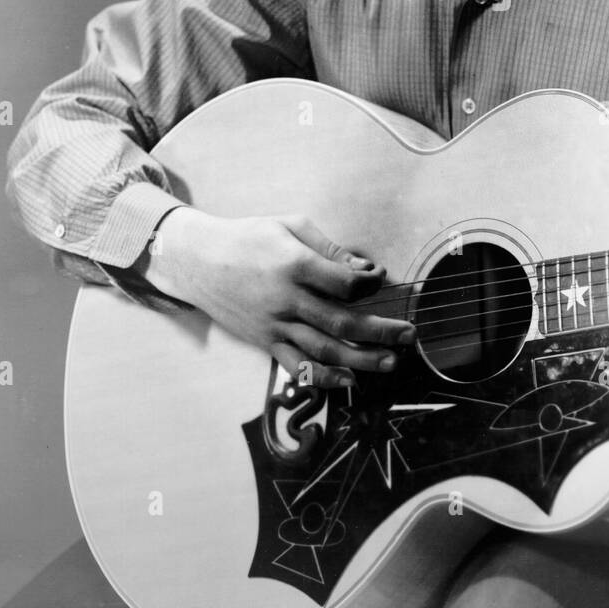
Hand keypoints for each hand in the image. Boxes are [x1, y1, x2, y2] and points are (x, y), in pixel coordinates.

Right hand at [143, 207, 413, 387]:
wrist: (199, 261)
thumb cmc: (249, 237)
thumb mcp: (289, 226)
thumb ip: (329, 248)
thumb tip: (364, 268)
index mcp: (295, 265)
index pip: (345, 283)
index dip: (370, 283)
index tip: (382, 279)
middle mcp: (286, 300)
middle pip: (341, 321)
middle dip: (380, 330)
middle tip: (410, 334)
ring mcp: (275, 325)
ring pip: (324, 350)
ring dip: (360, 359)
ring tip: (391, 362)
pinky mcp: (265, 342)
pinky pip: (297, 366)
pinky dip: (323, 377)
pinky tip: (348, 381)